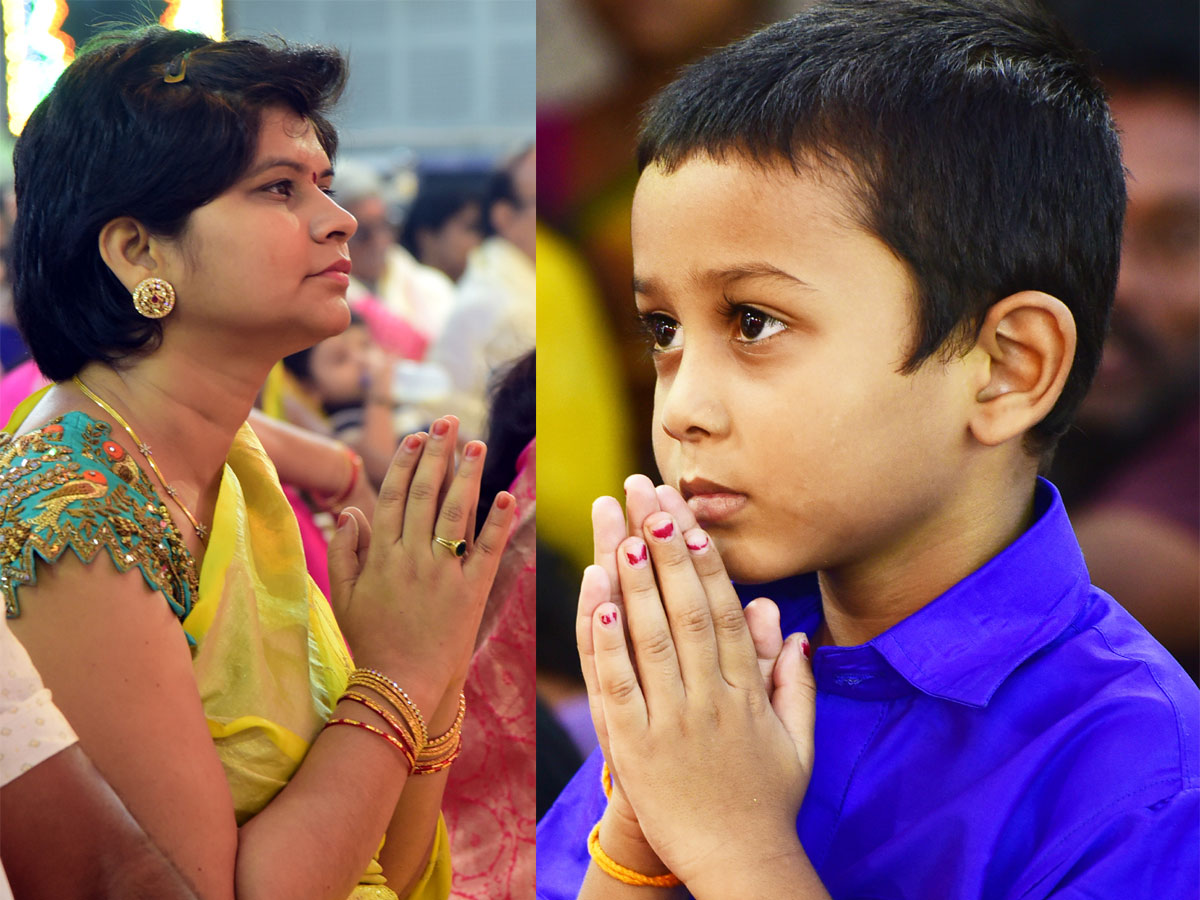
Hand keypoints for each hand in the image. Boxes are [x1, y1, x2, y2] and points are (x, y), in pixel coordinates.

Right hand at [325, 415, 514, 717]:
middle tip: (448, 421)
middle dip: (437, 454)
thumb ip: (344, 552)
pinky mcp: (471, 592)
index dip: (404, 462)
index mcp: (381, 556)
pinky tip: (508, 495)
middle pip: (424, 494)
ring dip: (466, 475)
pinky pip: (486, 550)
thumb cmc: (370, 641)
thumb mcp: (344, 597)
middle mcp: (411, 558)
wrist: (400, 686)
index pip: (392, 496)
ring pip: (455, 513)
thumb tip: (349, 509)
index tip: (416, 436)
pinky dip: (497, 522)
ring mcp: (442, 574)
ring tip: (477, 444)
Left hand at [589, 505, 815, 887]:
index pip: (720, 608)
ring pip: (649, 636)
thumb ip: (793, 681)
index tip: (687, 515)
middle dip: (662, 543)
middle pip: (682, 607)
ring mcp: (671, 721)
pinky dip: (605, 641)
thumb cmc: (768, 802)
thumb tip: (786, 626)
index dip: (702, 557)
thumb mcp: (797, 741)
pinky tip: (597, 598)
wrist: (740, 865)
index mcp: (747, 690)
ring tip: (619, 525)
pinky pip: (617, 686)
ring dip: (633, 577)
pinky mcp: (635, 750)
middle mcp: (710, 697)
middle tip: (642, 492)